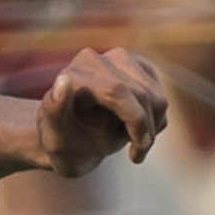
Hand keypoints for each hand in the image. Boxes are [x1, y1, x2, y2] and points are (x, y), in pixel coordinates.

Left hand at [40, 47, 167, 174]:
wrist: (68, 138)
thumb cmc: (61, 144)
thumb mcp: (54, 139)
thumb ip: (54, 110)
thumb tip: (64, 79)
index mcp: (72, 76)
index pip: (118, 92)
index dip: (135, 122)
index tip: (138, 154)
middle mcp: (93, 60)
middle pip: (142, 96)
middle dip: (145, 131)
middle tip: (137, 155)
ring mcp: (117, 59)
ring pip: (156, 97)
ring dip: (152, 127)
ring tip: (133, 145)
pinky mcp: (136, 65)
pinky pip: (159, 94)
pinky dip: (155, 118)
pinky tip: (135, 130)